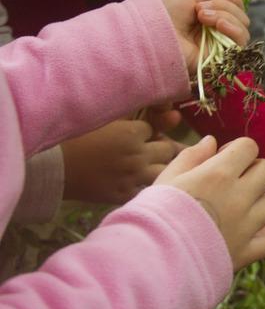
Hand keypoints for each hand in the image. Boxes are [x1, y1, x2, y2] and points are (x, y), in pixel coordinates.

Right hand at [62, 117, 184, 203]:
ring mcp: (132, 177)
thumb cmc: (72, 137)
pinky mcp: (122, 195)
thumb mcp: (102, 117)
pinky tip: (138, 181)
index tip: (139, 133)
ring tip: (152, 165)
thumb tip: (172, 114)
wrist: (50, 168)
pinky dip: (146, 185)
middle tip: (152, 149)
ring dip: (161, 167)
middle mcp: (137, 156)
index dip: (149, 130)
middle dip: (162, 147)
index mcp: (131, 133)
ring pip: (164, 172)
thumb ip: (132, 113)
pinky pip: (146, 190)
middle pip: (168, 149)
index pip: (155, 129)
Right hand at [156, 136, 264, 267]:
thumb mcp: (167, 178)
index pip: (249, 146)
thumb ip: (192, 156)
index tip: (224, 161)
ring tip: (237, 210)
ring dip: (258, 203)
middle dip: (255, 171)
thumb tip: (211, 141)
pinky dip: (262, 236)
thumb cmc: (155, 214)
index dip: (238, 150)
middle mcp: (239, 197)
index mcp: (219, 174)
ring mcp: (246, 226)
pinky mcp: (247, 252)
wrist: (153, 260)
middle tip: (235, 182)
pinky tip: (246, 235)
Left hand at [159, 0, 250, 72]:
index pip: (236, 6)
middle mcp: (217, 31)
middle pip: (242, 15)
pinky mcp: (222, 58)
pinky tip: (218, 25)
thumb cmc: (163, 15)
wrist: (151, 35)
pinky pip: (240, 42)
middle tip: (200, 8)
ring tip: (202, 17)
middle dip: (224, 5)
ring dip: (225, 15)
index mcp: (210, 16)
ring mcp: (220, 45)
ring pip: (243, 27)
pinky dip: (233, 28)